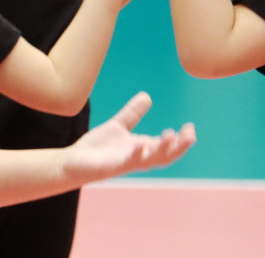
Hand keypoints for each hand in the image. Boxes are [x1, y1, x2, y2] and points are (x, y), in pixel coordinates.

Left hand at [62, 92, 195, 180]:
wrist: (74, 162)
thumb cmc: (98, 148)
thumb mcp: (118, 126)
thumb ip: (133, 114)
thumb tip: (147, 96)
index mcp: (142, 149)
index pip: (168, 146)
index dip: (181, 139)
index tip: (190, 126)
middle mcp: (138, 158)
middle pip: (166, 156)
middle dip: (180, 147)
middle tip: (191, 135)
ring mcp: (126, 163)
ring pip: (151, 160)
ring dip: (162, 150)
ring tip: (171, 136)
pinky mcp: (112, 167)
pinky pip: (127, 162)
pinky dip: (135, 154)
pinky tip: (140, 144)